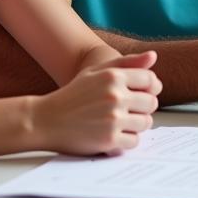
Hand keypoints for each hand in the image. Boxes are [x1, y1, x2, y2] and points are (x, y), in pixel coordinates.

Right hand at [34, 51, 159, 155]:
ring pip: (146, 123)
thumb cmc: (73, 95)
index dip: (149, 88)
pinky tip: (114, 135)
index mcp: (113, 76)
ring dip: (136, 124)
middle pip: (151, 103)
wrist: (45, 120)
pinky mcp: (109, 140)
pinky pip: (134, 141)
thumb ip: (126, 63)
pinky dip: (127, 140)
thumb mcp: (95, 72)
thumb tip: (153, 56)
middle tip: (129, 110)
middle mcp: (115, 96)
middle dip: (143, 107)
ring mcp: (112, 119)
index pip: (151, 80)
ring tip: (121, 122)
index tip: (140, 94)